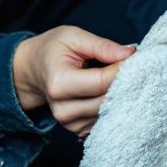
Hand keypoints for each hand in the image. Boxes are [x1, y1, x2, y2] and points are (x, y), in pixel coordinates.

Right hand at [13, 26, 135, 136]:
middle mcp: (63, 109)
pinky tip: (109, 91)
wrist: (33, 69)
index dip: (122, 69)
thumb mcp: (73, 37)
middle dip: (124, 82)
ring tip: (116, 77)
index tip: (133, 57)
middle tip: (131, 66)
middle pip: (108, 100)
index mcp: (59, 84)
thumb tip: (130, 53)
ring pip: (110, 112)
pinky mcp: (78, 129)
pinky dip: (112, 105)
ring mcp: (70, 123)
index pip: (101, 82)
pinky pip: (105, 120)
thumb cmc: (52, 50)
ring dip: (120, 94)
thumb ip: (102, 46)